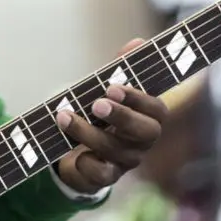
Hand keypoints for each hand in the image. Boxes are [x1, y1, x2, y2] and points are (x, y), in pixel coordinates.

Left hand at [55, 38, 167, 194]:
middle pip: (145, 133)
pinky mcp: (105, 177)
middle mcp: (142, 141)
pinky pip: (102, 176)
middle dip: (121, 117)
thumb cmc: (100, 114)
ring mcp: (125, 161)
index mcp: (147, 117)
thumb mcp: (108, 90)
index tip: (112, 87)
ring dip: (87, 132)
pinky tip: (75, 154)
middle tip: (95, 104)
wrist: (81, 151)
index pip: (156, 110)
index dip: (137, 98)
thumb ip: (121, 68)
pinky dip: (87, 164)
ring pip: (115, 150)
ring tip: (63, 116)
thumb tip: (138, 42)